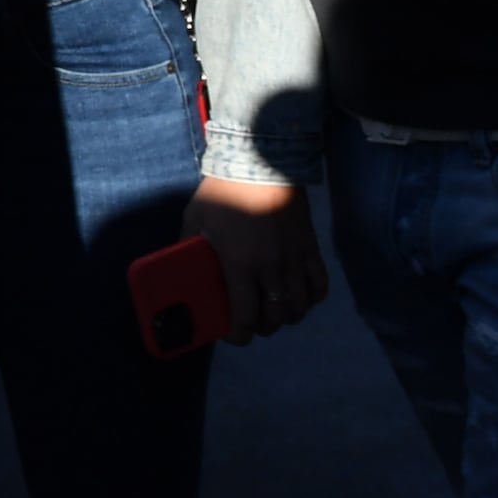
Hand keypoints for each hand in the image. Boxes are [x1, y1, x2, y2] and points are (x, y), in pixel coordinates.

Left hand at [184, 176, 330, 343]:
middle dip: (264, 327)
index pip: (246, 316)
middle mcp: (271, 267)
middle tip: (252, 322)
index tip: (233, 335)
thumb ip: (186, 246)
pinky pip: (320, 285)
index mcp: (240, 264)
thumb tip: (177, 269)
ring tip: (275, 312)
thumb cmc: (223, 191)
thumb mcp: (195, 219)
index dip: (240, 335)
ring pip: (300, 306)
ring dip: (288, 316)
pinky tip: (299, 297)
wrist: (261, 162)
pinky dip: (311, 298)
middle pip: (276, 317)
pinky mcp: (310, 248)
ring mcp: (295, 258)